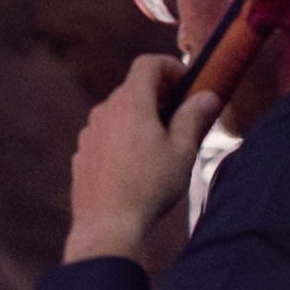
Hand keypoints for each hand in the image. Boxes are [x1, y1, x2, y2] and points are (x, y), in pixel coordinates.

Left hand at [63, 54, 221, 262]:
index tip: (186, 81)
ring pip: (117, 113)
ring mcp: (89, 133)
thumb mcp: (182, 150)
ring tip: (161, 143)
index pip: (147, 64)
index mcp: (130, 103)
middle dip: (158, 95)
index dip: (169, 66)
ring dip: (139, 118)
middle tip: (181, 114)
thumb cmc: (149, 186)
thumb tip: (207, 96)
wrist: (108, 225)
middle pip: (132, 89)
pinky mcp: (82, 155)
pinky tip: (137, 165)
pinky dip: (122, 138)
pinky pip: (105, 136)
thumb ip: (194, 117)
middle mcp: (104, 112)